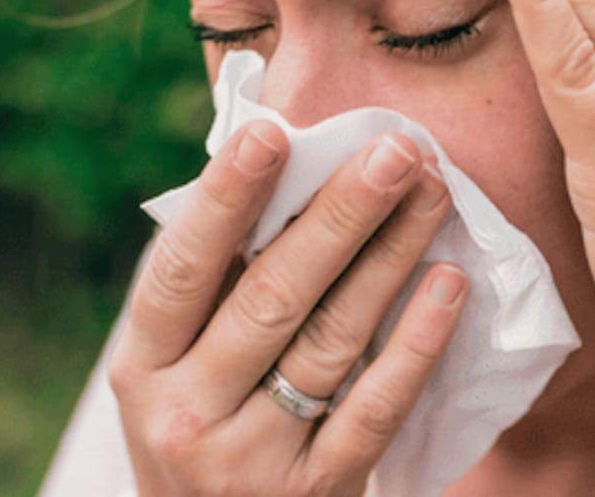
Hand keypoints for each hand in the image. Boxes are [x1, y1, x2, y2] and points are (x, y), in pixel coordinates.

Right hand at [108, 122, 466, 494]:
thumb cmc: (206, 425)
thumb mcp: (180, 367)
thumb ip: (219, 286)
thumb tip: (290, 172)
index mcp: (144, 365)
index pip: (182, 269)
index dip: (224, 200)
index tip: (272, 133)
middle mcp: (186, 413)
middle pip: (272, 296)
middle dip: (340, 214)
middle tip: (396, 150)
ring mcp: (252, 459)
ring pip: (331, 340)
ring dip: (390, 257)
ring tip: (432, 193)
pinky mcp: (317, 490)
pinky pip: (377, 406)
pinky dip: (417, 342)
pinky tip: (449, 283)